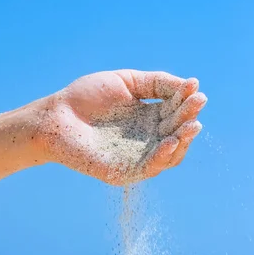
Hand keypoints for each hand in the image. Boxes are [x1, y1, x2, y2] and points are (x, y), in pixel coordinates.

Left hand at [41, 70, 206, 184]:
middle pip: (176, 133)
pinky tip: (170, 142)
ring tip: (191, 126)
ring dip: (182, 141)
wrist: (55, 118)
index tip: (194, 88)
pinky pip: (148, 169)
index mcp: (147, 118)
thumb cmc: (85, 98)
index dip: (186, 101)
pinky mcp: (123, 173)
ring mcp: (136, 157)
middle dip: (189, 118)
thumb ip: (155, 83)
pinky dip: (162, 158)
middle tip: (198, 104)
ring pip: (169, 155)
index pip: (175, 112)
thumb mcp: (125, 82)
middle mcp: (146, 139)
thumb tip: (189, 85)